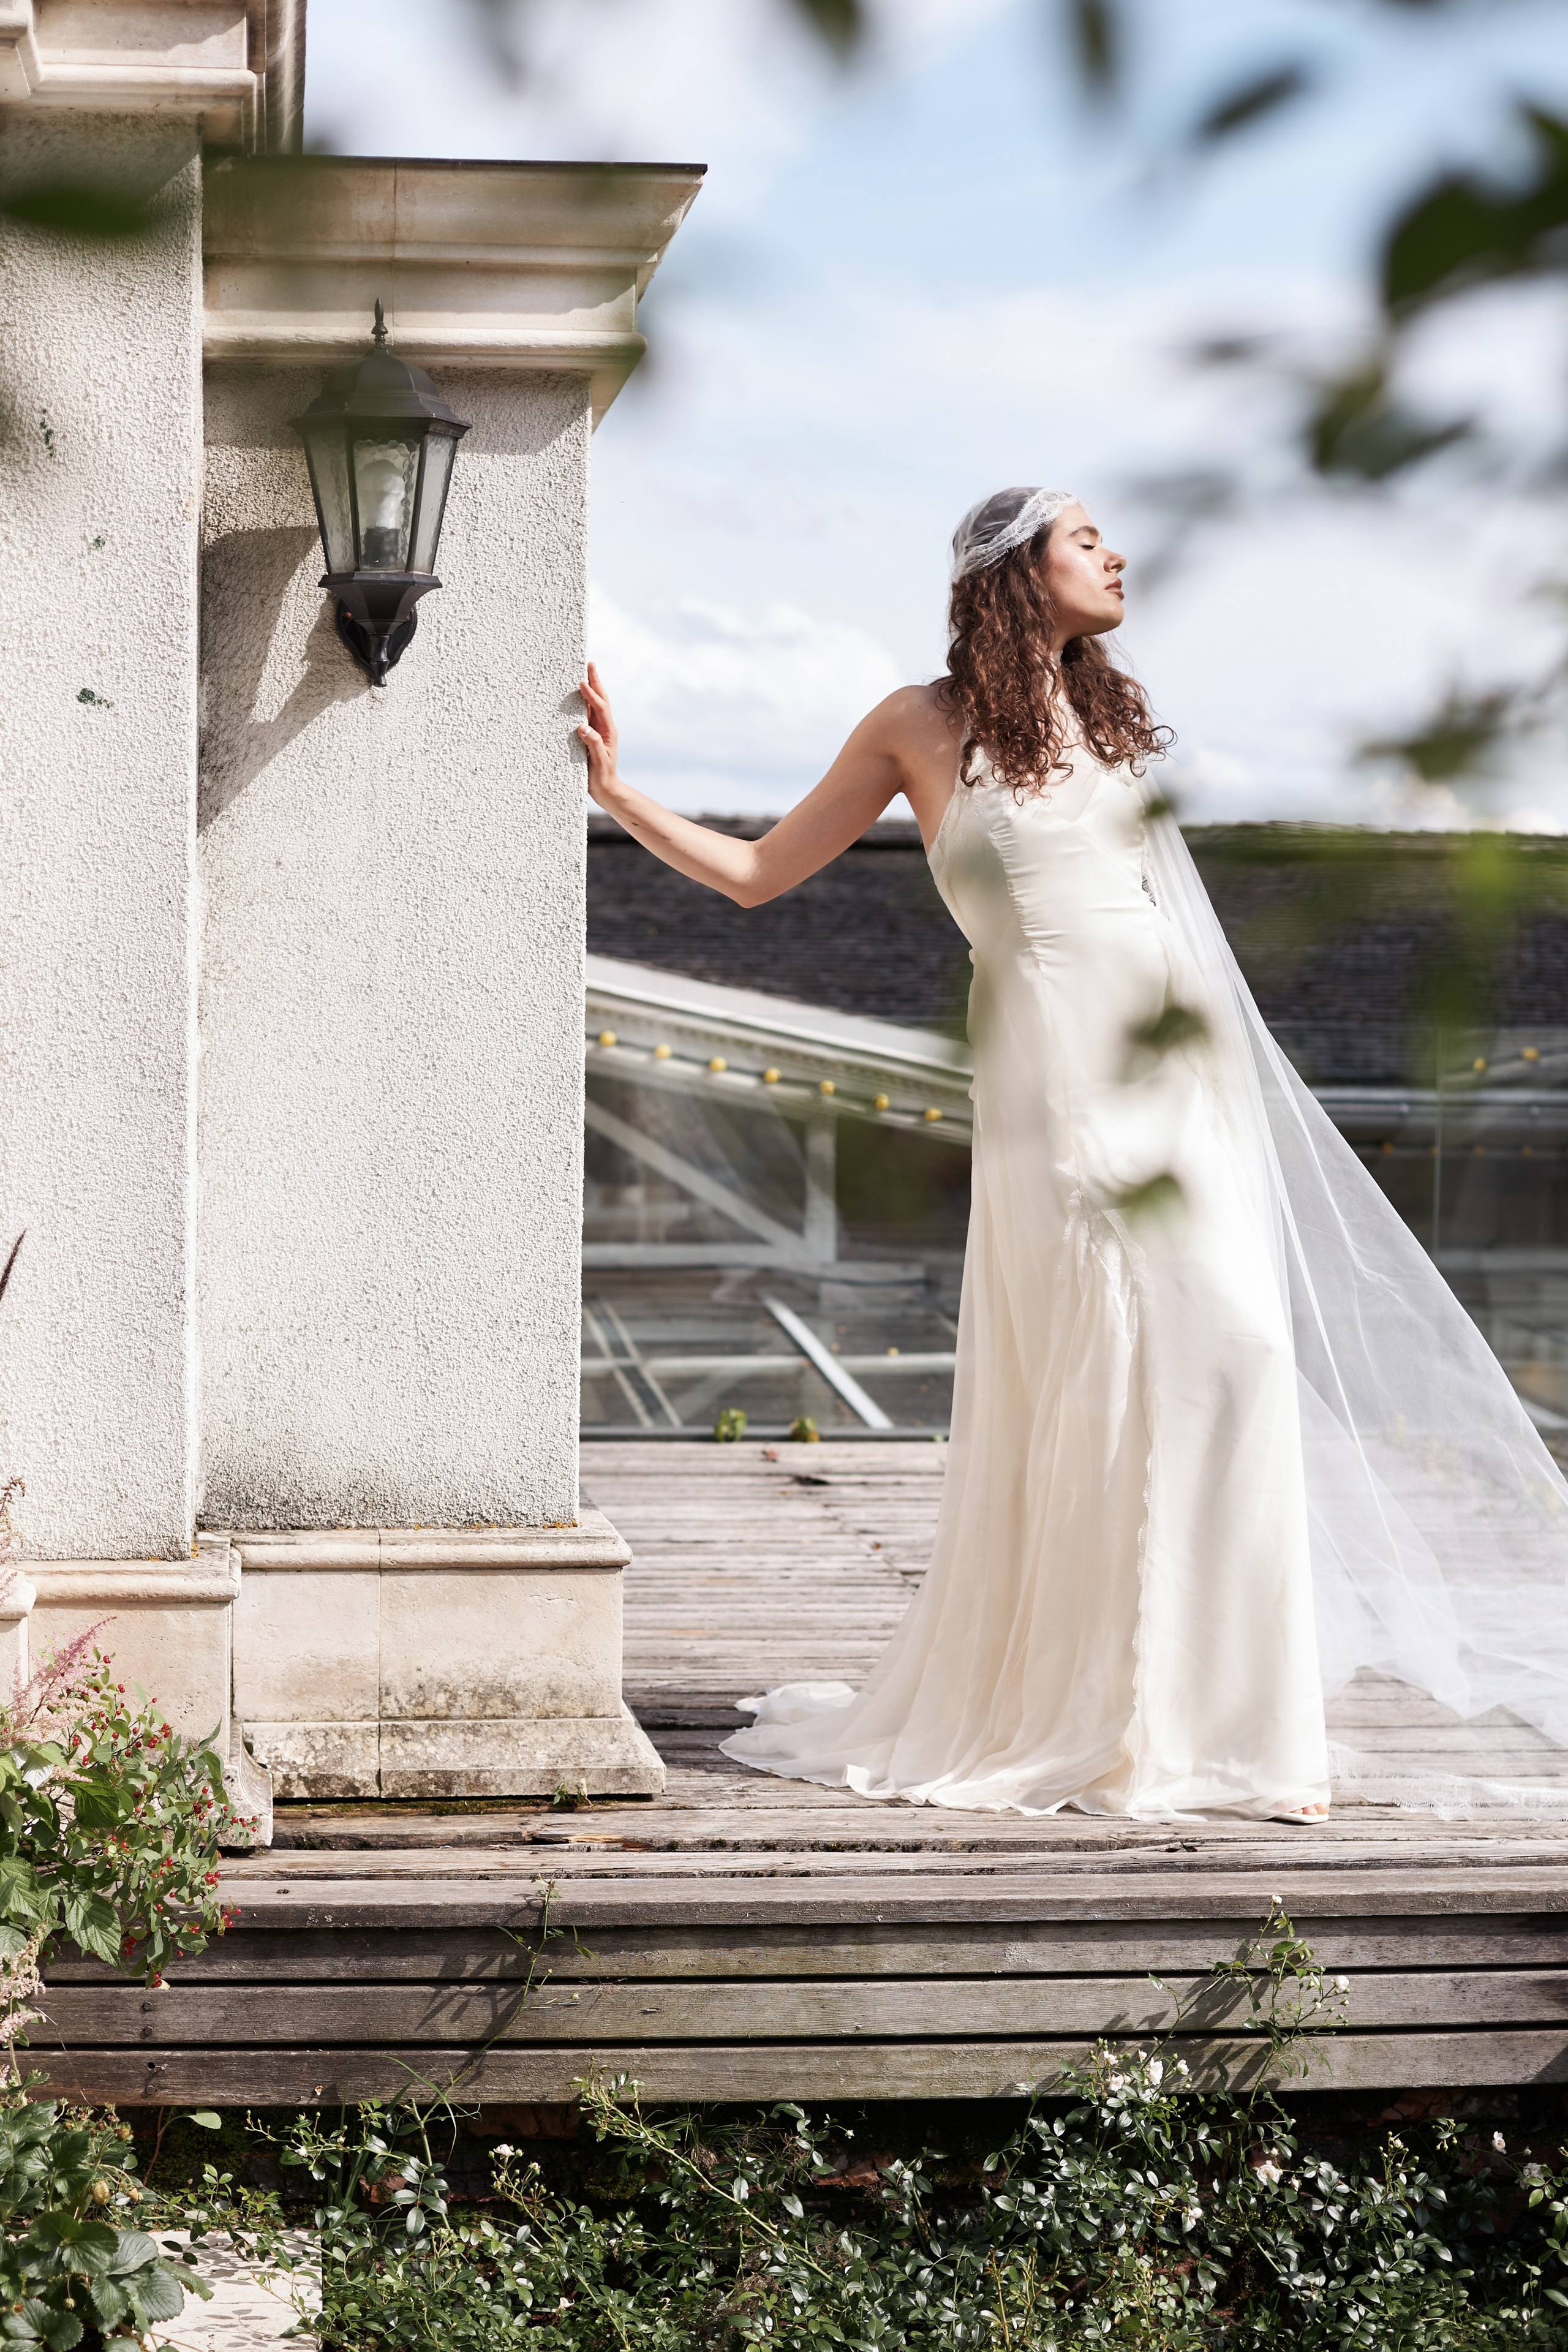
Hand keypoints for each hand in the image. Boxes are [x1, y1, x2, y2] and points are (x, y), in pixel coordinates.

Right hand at [577, 662, 620, 807]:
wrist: (607, 791)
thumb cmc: (602, 778)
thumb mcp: (598, 762)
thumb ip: (593, 744)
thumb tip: (582, 726)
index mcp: (608, 732)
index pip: (599, 708)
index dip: (591, 694)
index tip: (582, 681)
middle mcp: (605, 728)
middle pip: (600, 700)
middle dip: (595, 682)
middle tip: (590, 664)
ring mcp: (599, 731)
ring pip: (594, 705)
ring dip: (590, 689)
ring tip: (584, 674)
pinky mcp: (592, 736)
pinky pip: (588, 715)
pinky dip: (583, 703)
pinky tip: (577, 697)